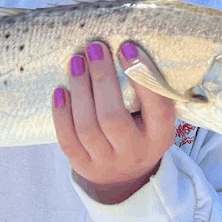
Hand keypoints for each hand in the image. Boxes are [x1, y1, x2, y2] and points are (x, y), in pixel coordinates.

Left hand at [52, 41, 175, 203]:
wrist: (126, 175)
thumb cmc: (140, 131)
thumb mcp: (154, 117)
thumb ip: (147, 90)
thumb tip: (124, 46)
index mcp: (161, 136)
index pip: (157, 107)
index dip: (141, 76)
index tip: (125, 47)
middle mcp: (135, 152)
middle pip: (113, 118)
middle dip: (101, 78)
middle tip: (94, 47)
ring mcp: (107, 162)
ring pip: (87, 127)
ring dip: (80, 90)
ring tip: (76, 62)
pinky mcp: (83, 166)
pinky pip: (68, 140)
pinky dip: (61, 114)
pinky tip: (60, 90)